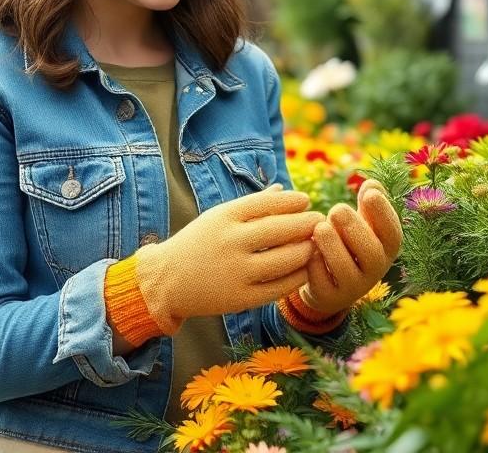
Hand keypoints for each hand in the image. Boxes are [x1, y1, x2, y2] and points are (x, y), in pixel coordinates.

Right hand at [135, 185, 321, 332]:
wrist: (166, 280)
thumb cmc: (198, 243)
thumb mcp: (218, 217)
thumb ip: (252, 205)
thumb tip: (284, 189)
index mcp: (223, 217)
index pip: (267, 203)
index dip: (292, 201)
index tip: (306, 200)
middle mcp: (230, 242)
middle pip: (280, 229)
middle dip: (306, 223)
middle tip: (320, 220)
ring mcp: (235, 271)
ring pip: (284, 259)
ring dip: (306, 250)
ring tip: (315, 244)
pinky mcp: (240, 298)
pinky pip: (279, 287)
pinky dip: (297, 276)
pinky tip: (304, 268)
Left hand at [299, 179, 402, 314]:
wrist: (329, 283)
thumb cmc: (348, 242)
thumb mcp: (361, 222)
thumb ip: (367, 204)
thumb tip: (372, 184)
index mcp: (385, 249)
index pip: (393, 233)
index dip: (384, 213)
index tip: (369, 193)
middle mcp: (374, 271)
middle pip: (371, 253)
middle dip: (355, 229)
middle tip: (337, 209)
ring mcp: (353, 287)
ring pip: (346, 270)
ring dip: (333, 246)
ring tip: (320, 228)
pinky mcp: (330, 298)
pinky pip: (323, 284)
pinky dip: (316, 266)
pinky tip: (309, 251)